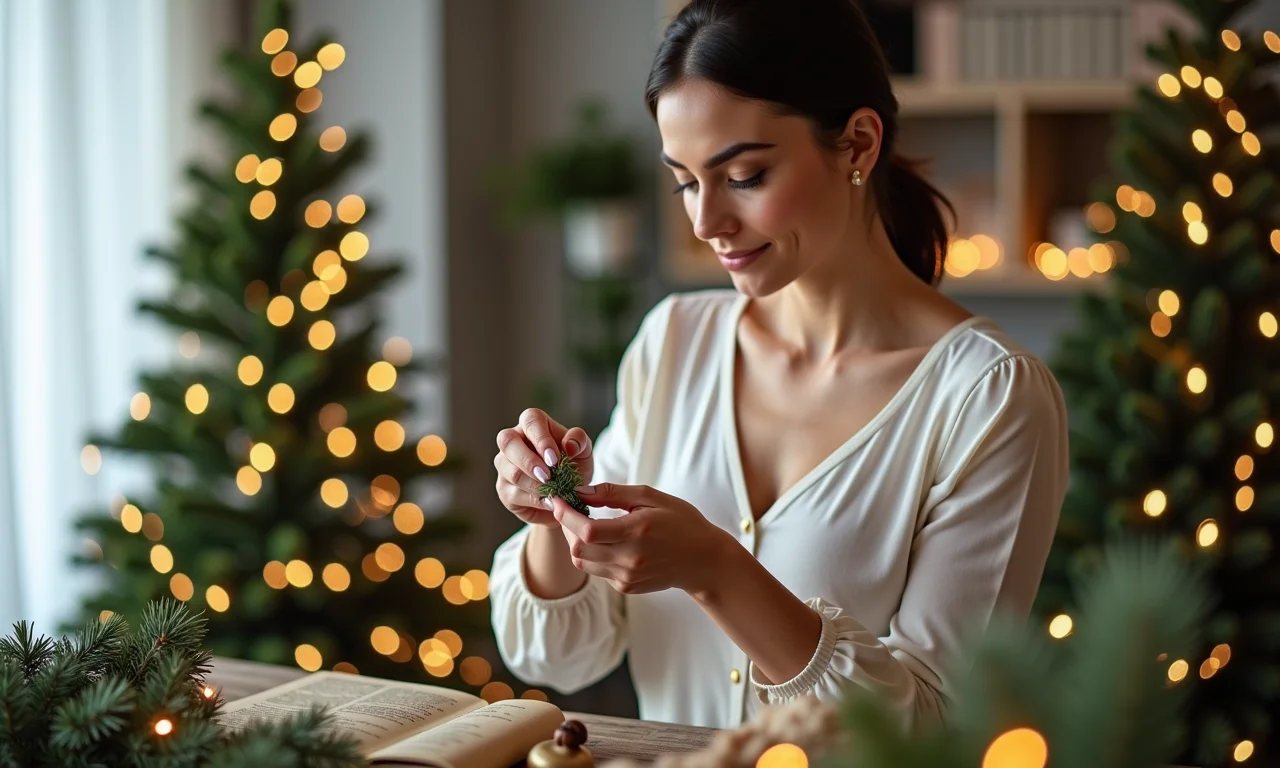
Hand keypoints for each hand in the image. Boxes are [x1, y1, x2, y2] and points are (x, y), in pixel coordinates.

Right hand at [494, 408, 592, 526]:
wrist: (570, 494)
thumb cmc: (574, 465)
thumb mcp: (584, 450)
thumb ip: (579, 441)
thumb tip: (569, 445)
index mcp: (533, 424)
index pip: (530, 420)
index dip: (541, 439)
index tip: (554, 459)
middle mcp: (513, 441)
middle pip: (507, 442)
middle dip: (528, 461)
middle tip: (547, 476)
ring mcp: (505, 465)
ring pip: (511, 471)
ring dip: (534, 484)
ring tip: (554, 492)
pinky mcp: (504, 489)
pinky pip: (513, 494)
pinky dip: (534, 500)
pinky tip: (549, 502)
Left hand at [549, 483, 735, 596]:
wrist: (703, 561)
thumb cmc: (681, 522)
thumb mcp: (651, 497)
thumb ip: (613, 493)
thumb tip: (581, 491)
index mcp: (636, 532)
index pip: (586, 529)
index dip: (565, 514)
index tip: (557, 500)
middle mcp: (629, 559)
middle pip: (578, 548)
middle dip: (566, 528)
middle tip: (570, 510)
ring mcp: (626, 577)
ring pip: (583, 562)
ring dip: (577, 542)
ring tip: (585, 524)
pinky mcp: (626, 587)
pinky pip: (597, 571)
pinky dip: (593, 554)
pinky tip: (605, 541)